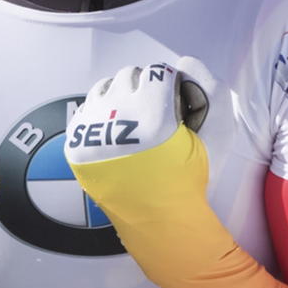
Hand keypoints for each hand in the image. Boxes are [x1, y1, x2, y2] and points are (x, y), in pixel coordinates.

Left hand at [64, 58, 233, 284]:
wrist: (159, 221)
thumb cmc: (187, 177)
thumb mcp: (211, 131)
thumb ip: (202, 87)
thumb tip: (179, 66)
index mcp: (153, 114)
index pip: (158, 72)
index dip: (169, 84)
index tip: (171, 99)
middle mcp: (117, 118)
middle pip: (129, 76)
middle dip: (143, 87)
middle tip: (153, 110)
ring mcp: (92, 132)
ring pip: (103, 87)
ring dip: (119, 95)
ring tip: (133, 117)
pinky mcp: (76, 145)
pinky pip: (85, 109)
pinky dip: (100, 113)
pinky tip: (115, 129)